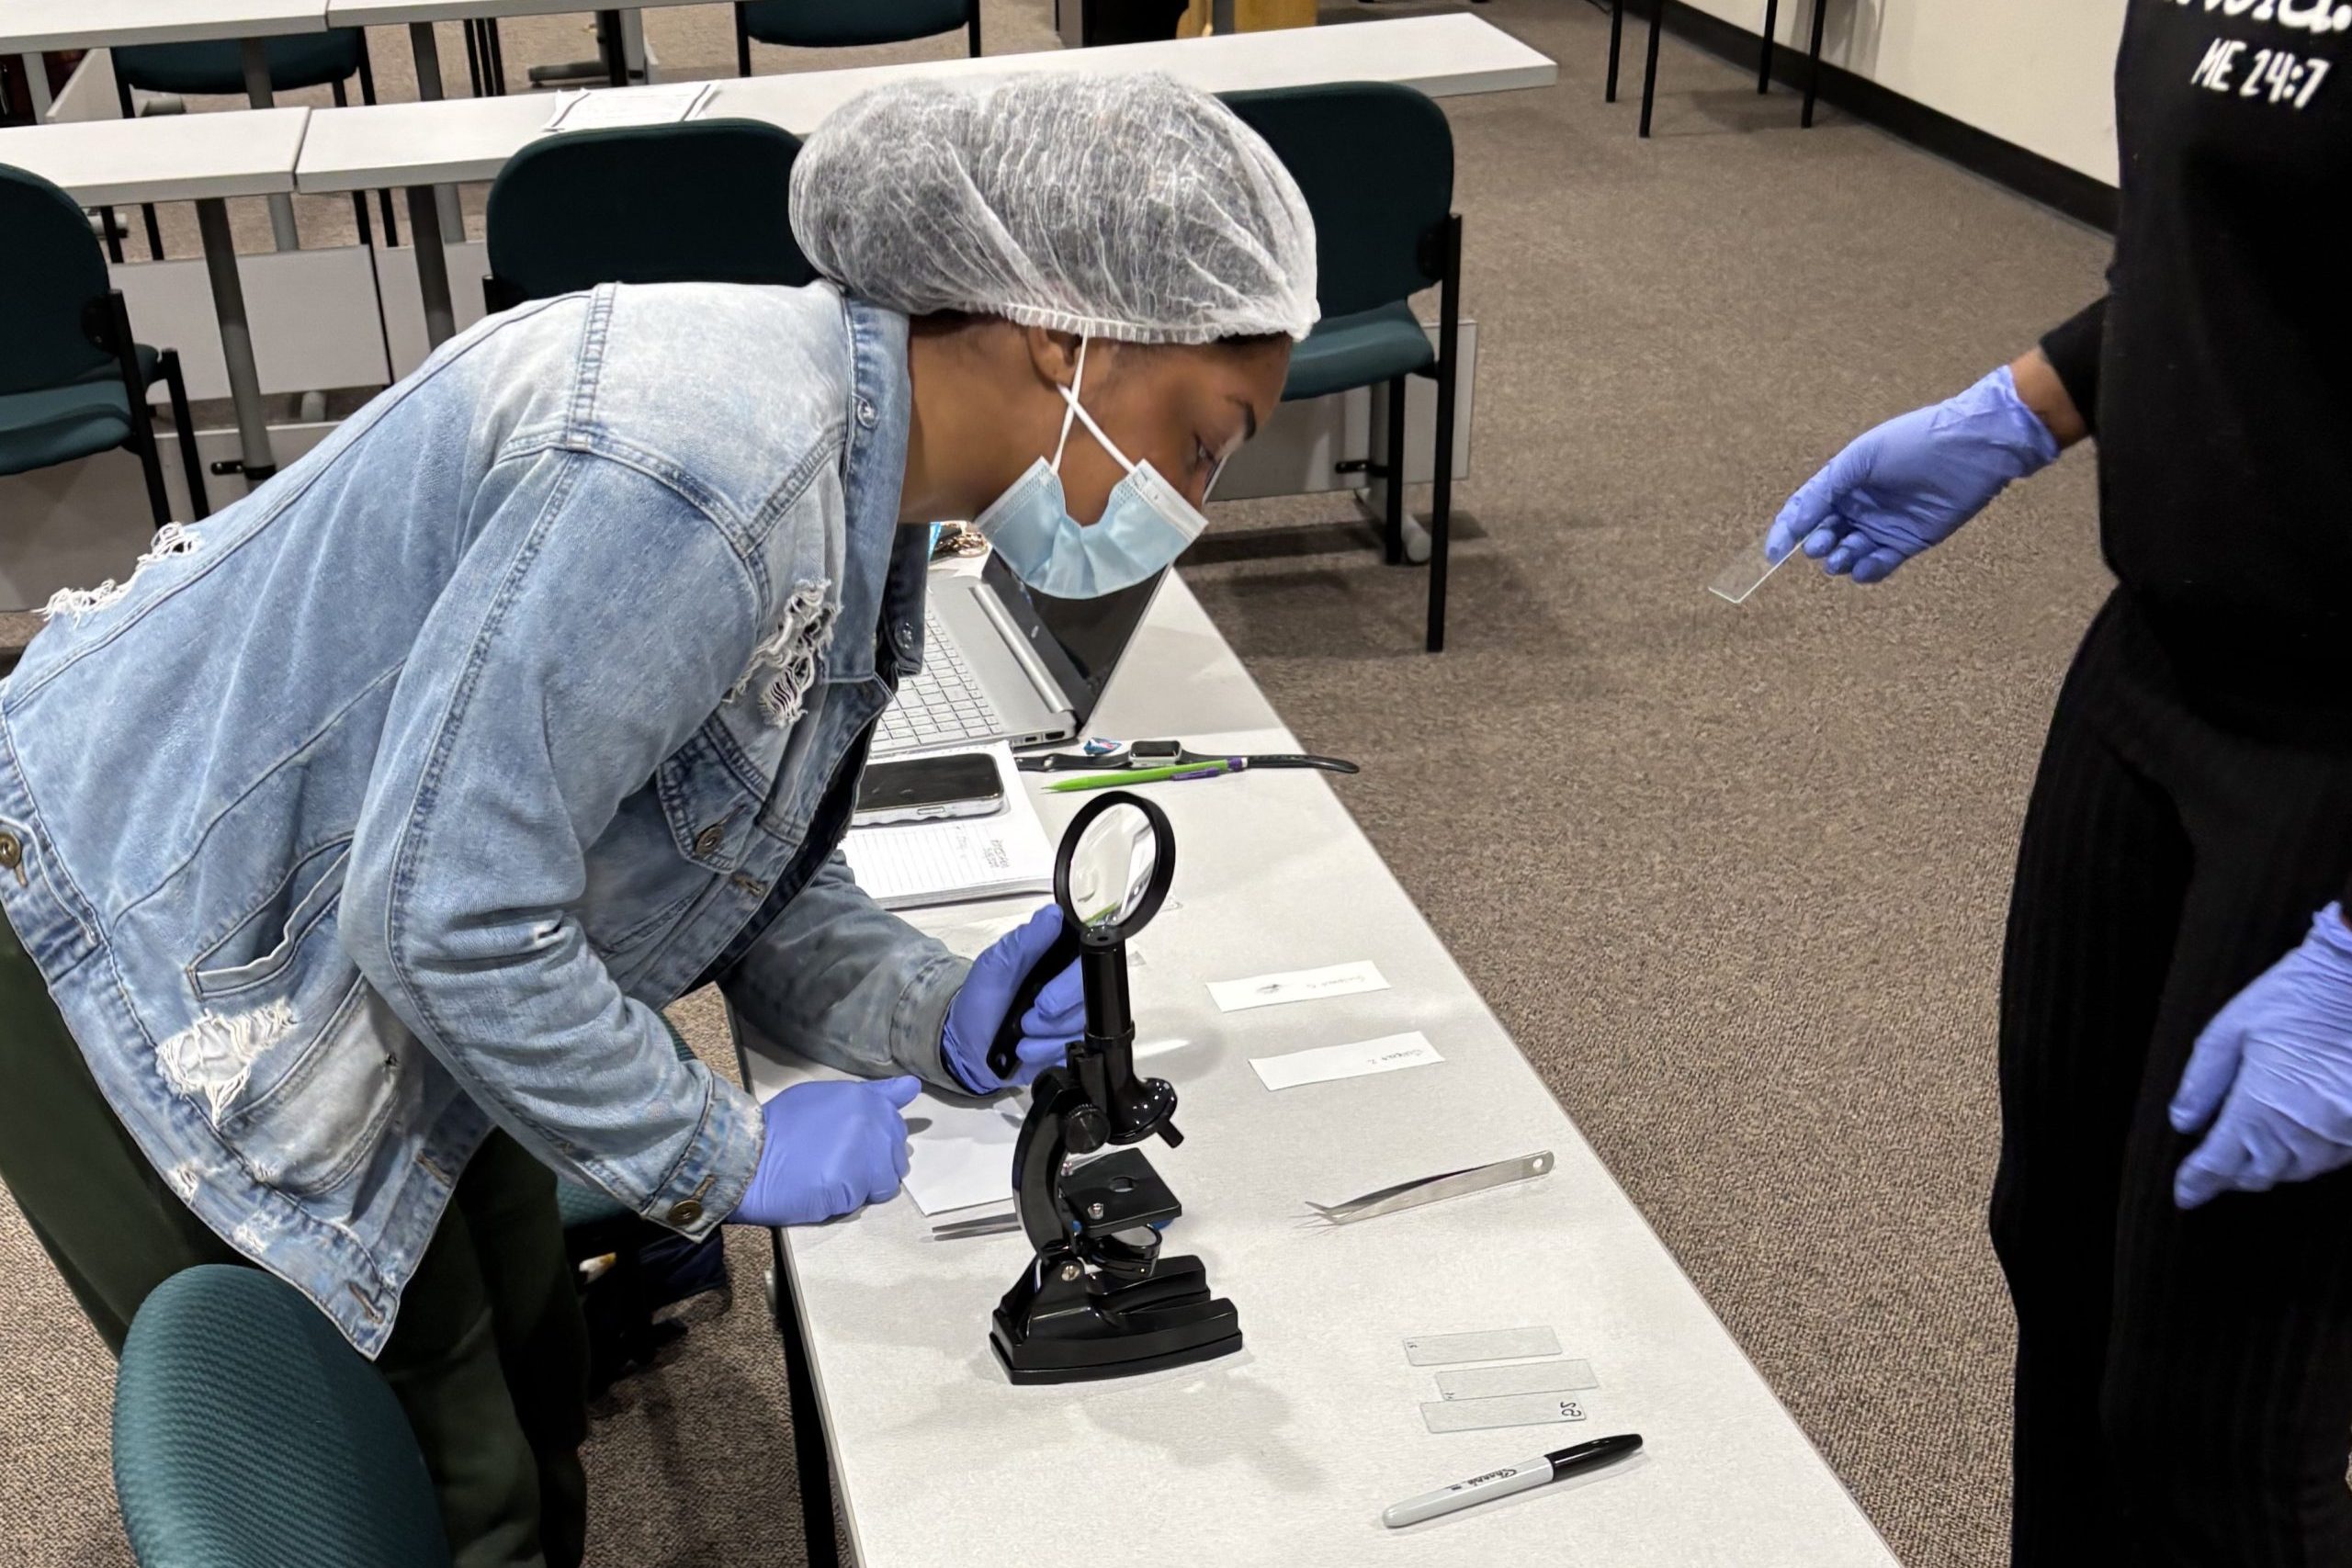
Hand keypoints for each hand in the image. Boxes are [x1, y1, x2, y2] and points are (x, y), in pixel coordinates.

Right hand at [730, 1075, 919, 1226]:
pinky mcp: (855, 1185)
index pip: (896, 1119)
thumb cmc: (779, 1127)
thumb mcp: (825, 1096)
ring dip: (865, 1185)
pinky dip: (849, 1200)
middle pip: (896, 1154)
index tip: (864, 1142)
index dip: (880, 1136)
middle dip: (874, 1163)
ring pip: (887, 1181)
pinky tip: (824, 1189)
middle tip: (836, 1163)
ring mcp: (866, 1154)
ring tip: (830, 1177)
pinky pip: (866, 1199)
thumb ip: (871, 1095)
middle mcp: (873, 1122)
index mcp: (865, 1098)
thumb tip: (911, 1087)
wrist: (747, 1156)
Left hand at [940, 904, 1083, 1092]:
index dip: (1072, 976)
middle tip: (1026, 1015)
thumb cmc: (981, 1000)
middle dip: (1055, 1009)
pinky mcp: (1072, 1041)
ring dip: (1046, 1034)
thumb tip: (1053, 914)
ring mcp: (1074, 1013)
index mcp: (1055, 956)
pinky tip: (1027, 1048)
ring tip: (1021, 1033)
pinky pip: (1076, 1046)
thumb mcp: (994, 965)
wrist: (969, 1047)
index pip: (1088, 953)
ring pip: (1082, 1022)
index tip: (1046, 991)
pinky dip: (1046, 1050)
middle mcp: (1071, 982)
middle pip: (1091, 990)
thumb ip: (1024, 941)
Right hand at [1765, 364, 2060, 583]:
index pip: (1804, 510)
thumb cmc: (1912, 443)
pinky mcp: (1909, 542)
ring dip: (1840, 560)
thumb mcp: (1857, 461)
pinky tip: (1865, 565)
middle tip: (1823, 545)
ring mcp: (1884, 525)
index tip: (1774, 553)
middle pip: (1825, 535)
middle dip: (1818, 544)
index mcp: (1843, 481)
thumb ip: (1821, 494)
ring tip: (1843, 555)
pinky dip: (1868, 570)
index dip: (1786, 531)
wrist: (1970, 447)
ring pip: (1849, 554)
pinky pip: (1880, 564)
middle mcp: (1860, 505)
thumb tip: (1790, 528)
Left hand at [2170, 906, 2351, 1208]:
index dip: (2197, 1183)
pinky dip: (2307, 1153)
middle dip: (2231, 1172)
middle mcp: (2303, 1131)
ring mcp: (2341, 1133)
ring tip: (2250, 1147)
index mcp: (2261, 1108)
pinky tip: (2294, 1133)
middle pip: (2259, 1175)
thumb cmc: (2295, 998)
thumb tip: (2183, 1122)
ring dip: (2270, 1164)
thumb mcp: (2230, 1031)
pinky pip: (2333, 1158)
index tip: (2184, 1193)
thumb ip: (2202, 1082)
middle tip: (2213, 1164)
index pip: (2219, 1164)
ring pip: (2297, 1171)